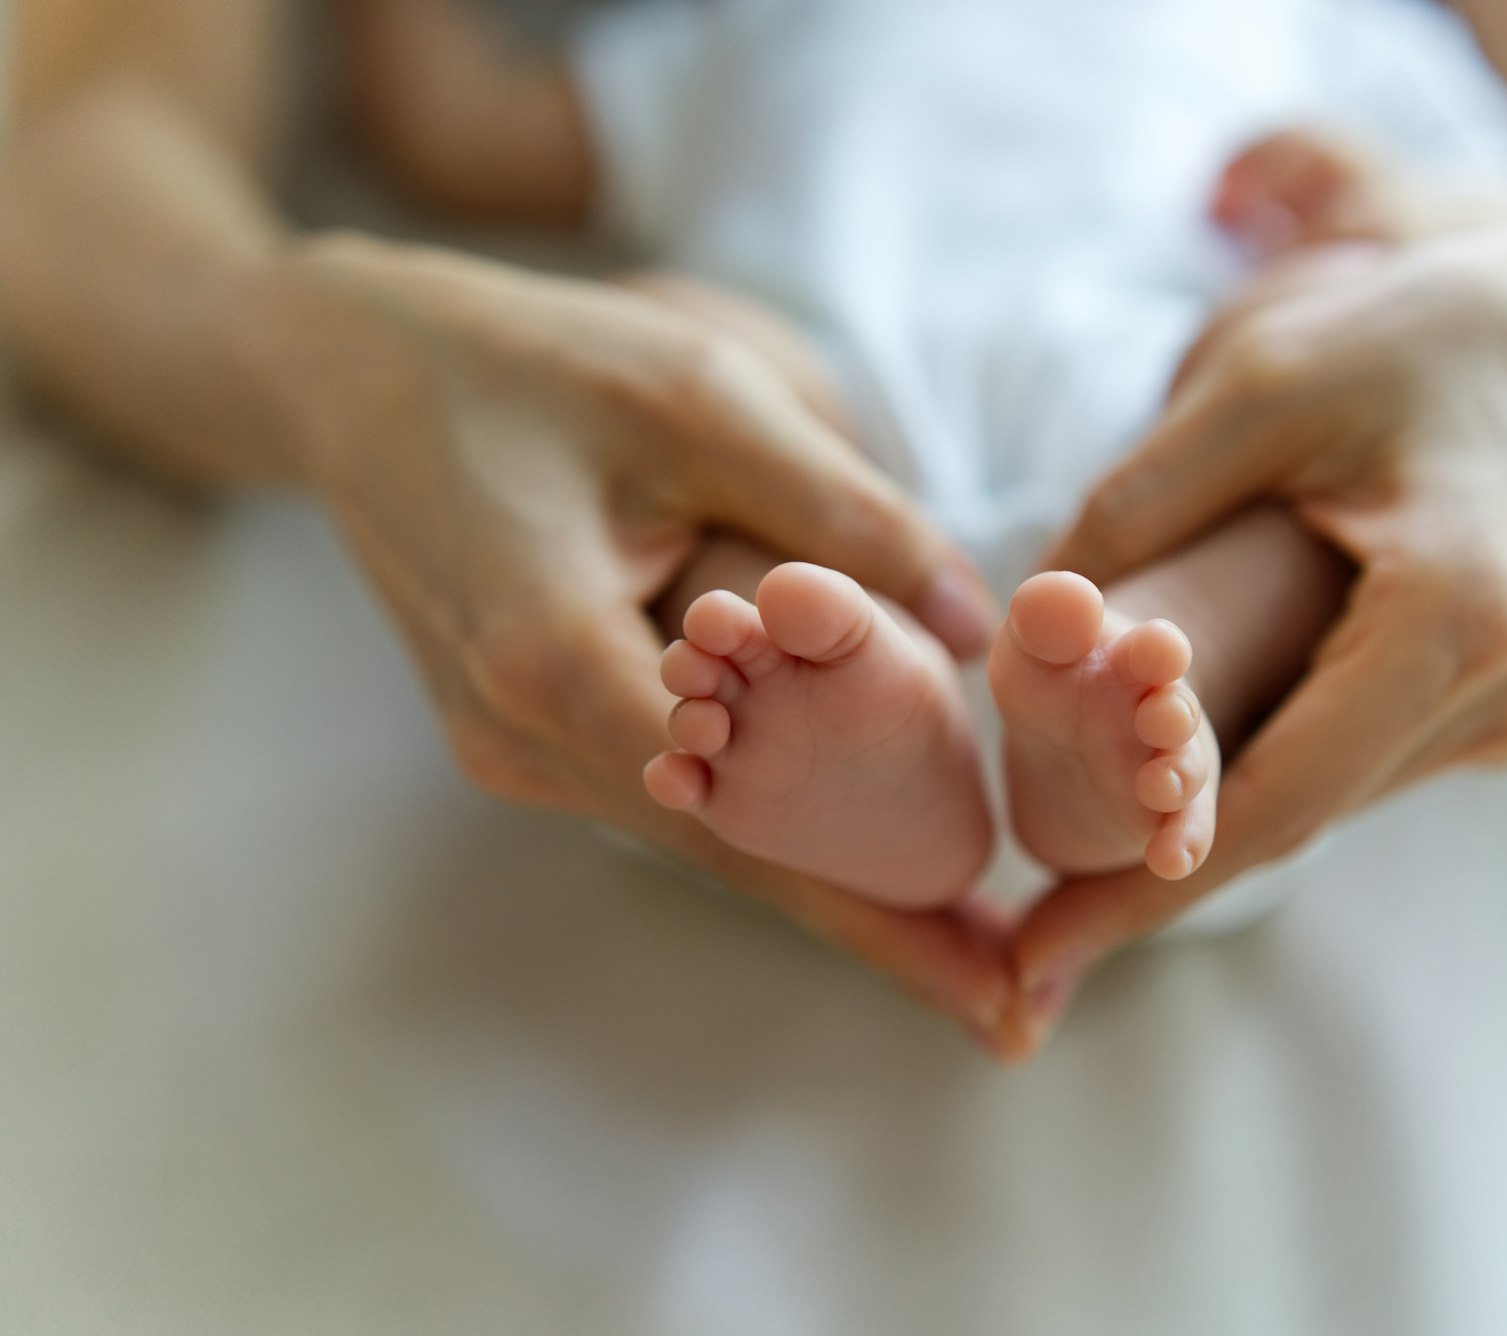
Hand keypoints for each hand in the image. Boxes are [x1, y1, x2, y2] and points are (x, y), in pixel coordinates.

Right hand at [251, 235, 1009, 1038]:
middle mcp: (522, 734)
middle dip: (873, 928)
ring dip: (825, 883)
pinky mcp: (519, 727)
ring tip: (956, 941)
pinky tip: (845, 847)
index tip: (981, 974)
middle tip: (1005, 998)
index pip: (751, 820)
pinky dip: (761, 822)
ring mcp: (511, 744)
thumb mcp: (706, 399)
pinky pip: (664, 792)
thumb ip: (843, 514)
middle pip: (731, 855)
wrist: (357, 369)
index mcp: (556, 659)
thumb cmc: (537, 363)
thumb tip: (975, 628)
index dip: (876, 903)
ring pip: (701, 834)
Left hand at [1002, 206, 1506, 1053]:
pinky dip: (1273, 761)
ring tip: (1077, 821)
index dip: (1144, 890)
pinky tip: (1191, 746)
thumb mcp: (1272, 375)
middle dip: (1155, 861)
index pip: (1273, 804)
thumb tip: (1033, 614)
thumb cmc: (1457, 328)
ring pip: (1327, 793)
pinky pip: (1365, 753)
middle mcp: (1500, 692)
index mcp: (1453, 619)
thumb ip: (1143, 493)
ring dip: (1210, 811)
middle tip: (1026, 915)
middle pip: (1295, 811)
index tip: (1036, 955)